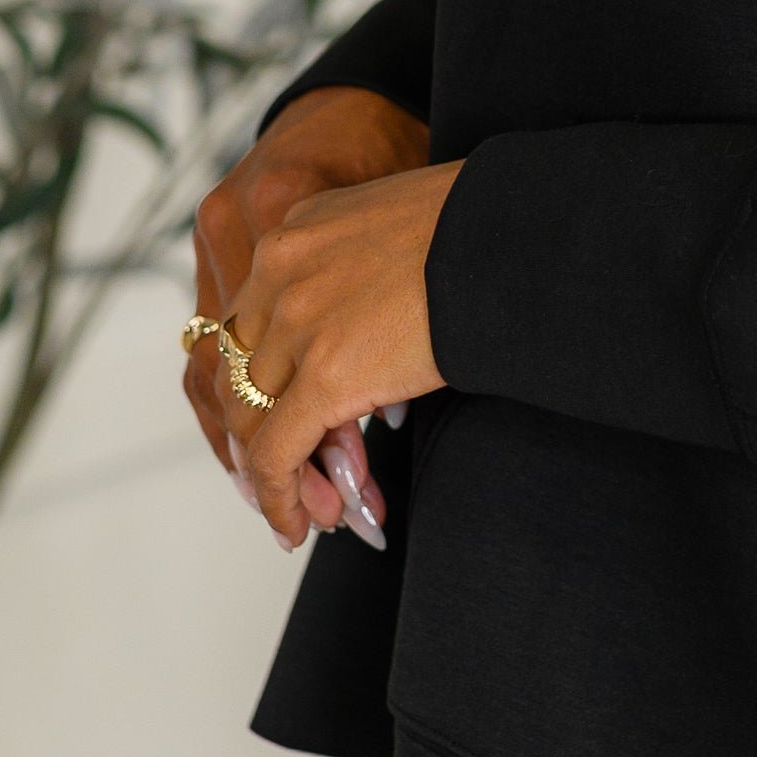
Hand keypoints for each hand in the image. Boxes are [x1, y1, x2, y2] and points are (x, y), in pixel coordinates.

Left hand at [215, 155, 460, 548]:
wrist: (515, 235)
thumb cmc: (482, 230)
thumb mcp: (393, 231)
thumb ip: (357, 274)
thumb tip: (365, 335)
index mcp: (296, 229)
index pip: (251, 319)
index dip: (261, 379)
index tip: (278, 417)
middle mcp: (279, 269)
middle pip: (241, 369)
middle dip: (260, 429)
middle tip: (291, 474)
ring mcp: (297, 321)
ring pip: (253, 417)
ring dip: (277, 470)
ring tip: (310, 507)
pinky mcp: (325, 375)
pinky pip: (278, 454)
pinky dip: (281, 498)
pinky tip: (297, 527)